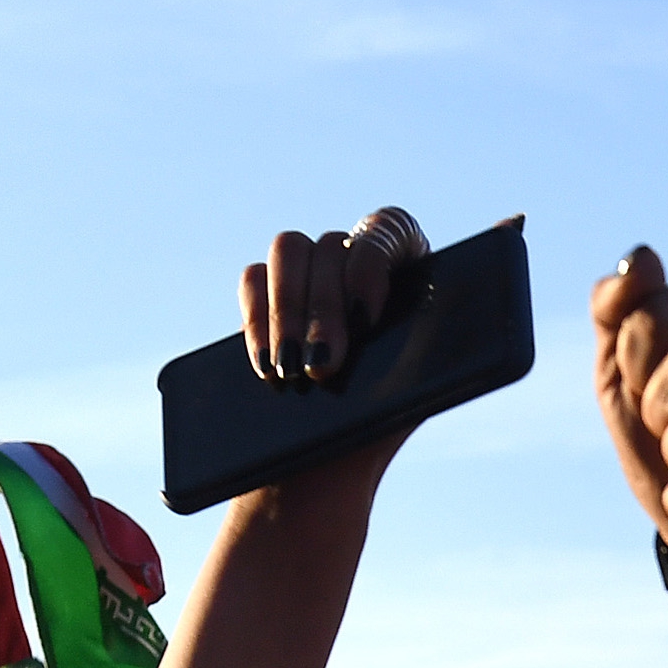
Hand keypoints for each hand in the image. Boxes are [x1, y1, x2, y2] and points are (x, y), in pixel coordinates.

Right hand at [241, 214, 410, 387]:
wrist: (357, 437)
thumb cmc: (397, 403)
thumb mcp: (415, 381)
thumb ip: (414, 357)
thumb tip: (412, 351)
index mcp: (403, 258)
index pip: (387, 230)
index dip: (370, 269)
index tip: (363, 320)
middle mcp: (352, 253)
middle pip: (330, 247)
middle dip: (322, 309)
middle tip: (320, 366)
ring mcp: (307, 267)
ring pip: (288, 251)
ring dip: (285, 311)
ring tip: (289, 368)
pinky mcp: (267, 293)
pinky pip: (252, 280)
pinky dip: (256, 320)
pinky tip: (267, 364)